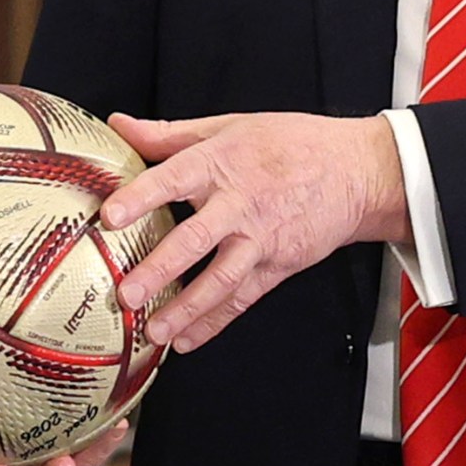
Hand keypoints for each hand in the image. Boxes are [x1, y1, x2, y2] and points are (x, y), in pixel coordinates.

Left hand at [101, 111, 407, 353]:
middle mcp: (238, 204)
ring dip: (185, 308)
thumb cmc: (290, 143)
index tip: (109, 216)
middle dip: (159, 269)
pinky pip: (242, 299)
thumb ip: (169, 134)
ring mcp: (260, 240)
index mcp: (219, 163)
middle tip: (127, 293)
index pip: (172, 180)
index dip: (140, 198)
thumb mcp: (227, 126)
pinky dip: (214, 322)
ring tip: (154, 330)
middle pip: (194, 239)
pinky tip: (187, 340)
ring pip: (220, 279)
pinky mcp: (278, 266)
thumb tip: (120, 125)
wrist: (355, 171)